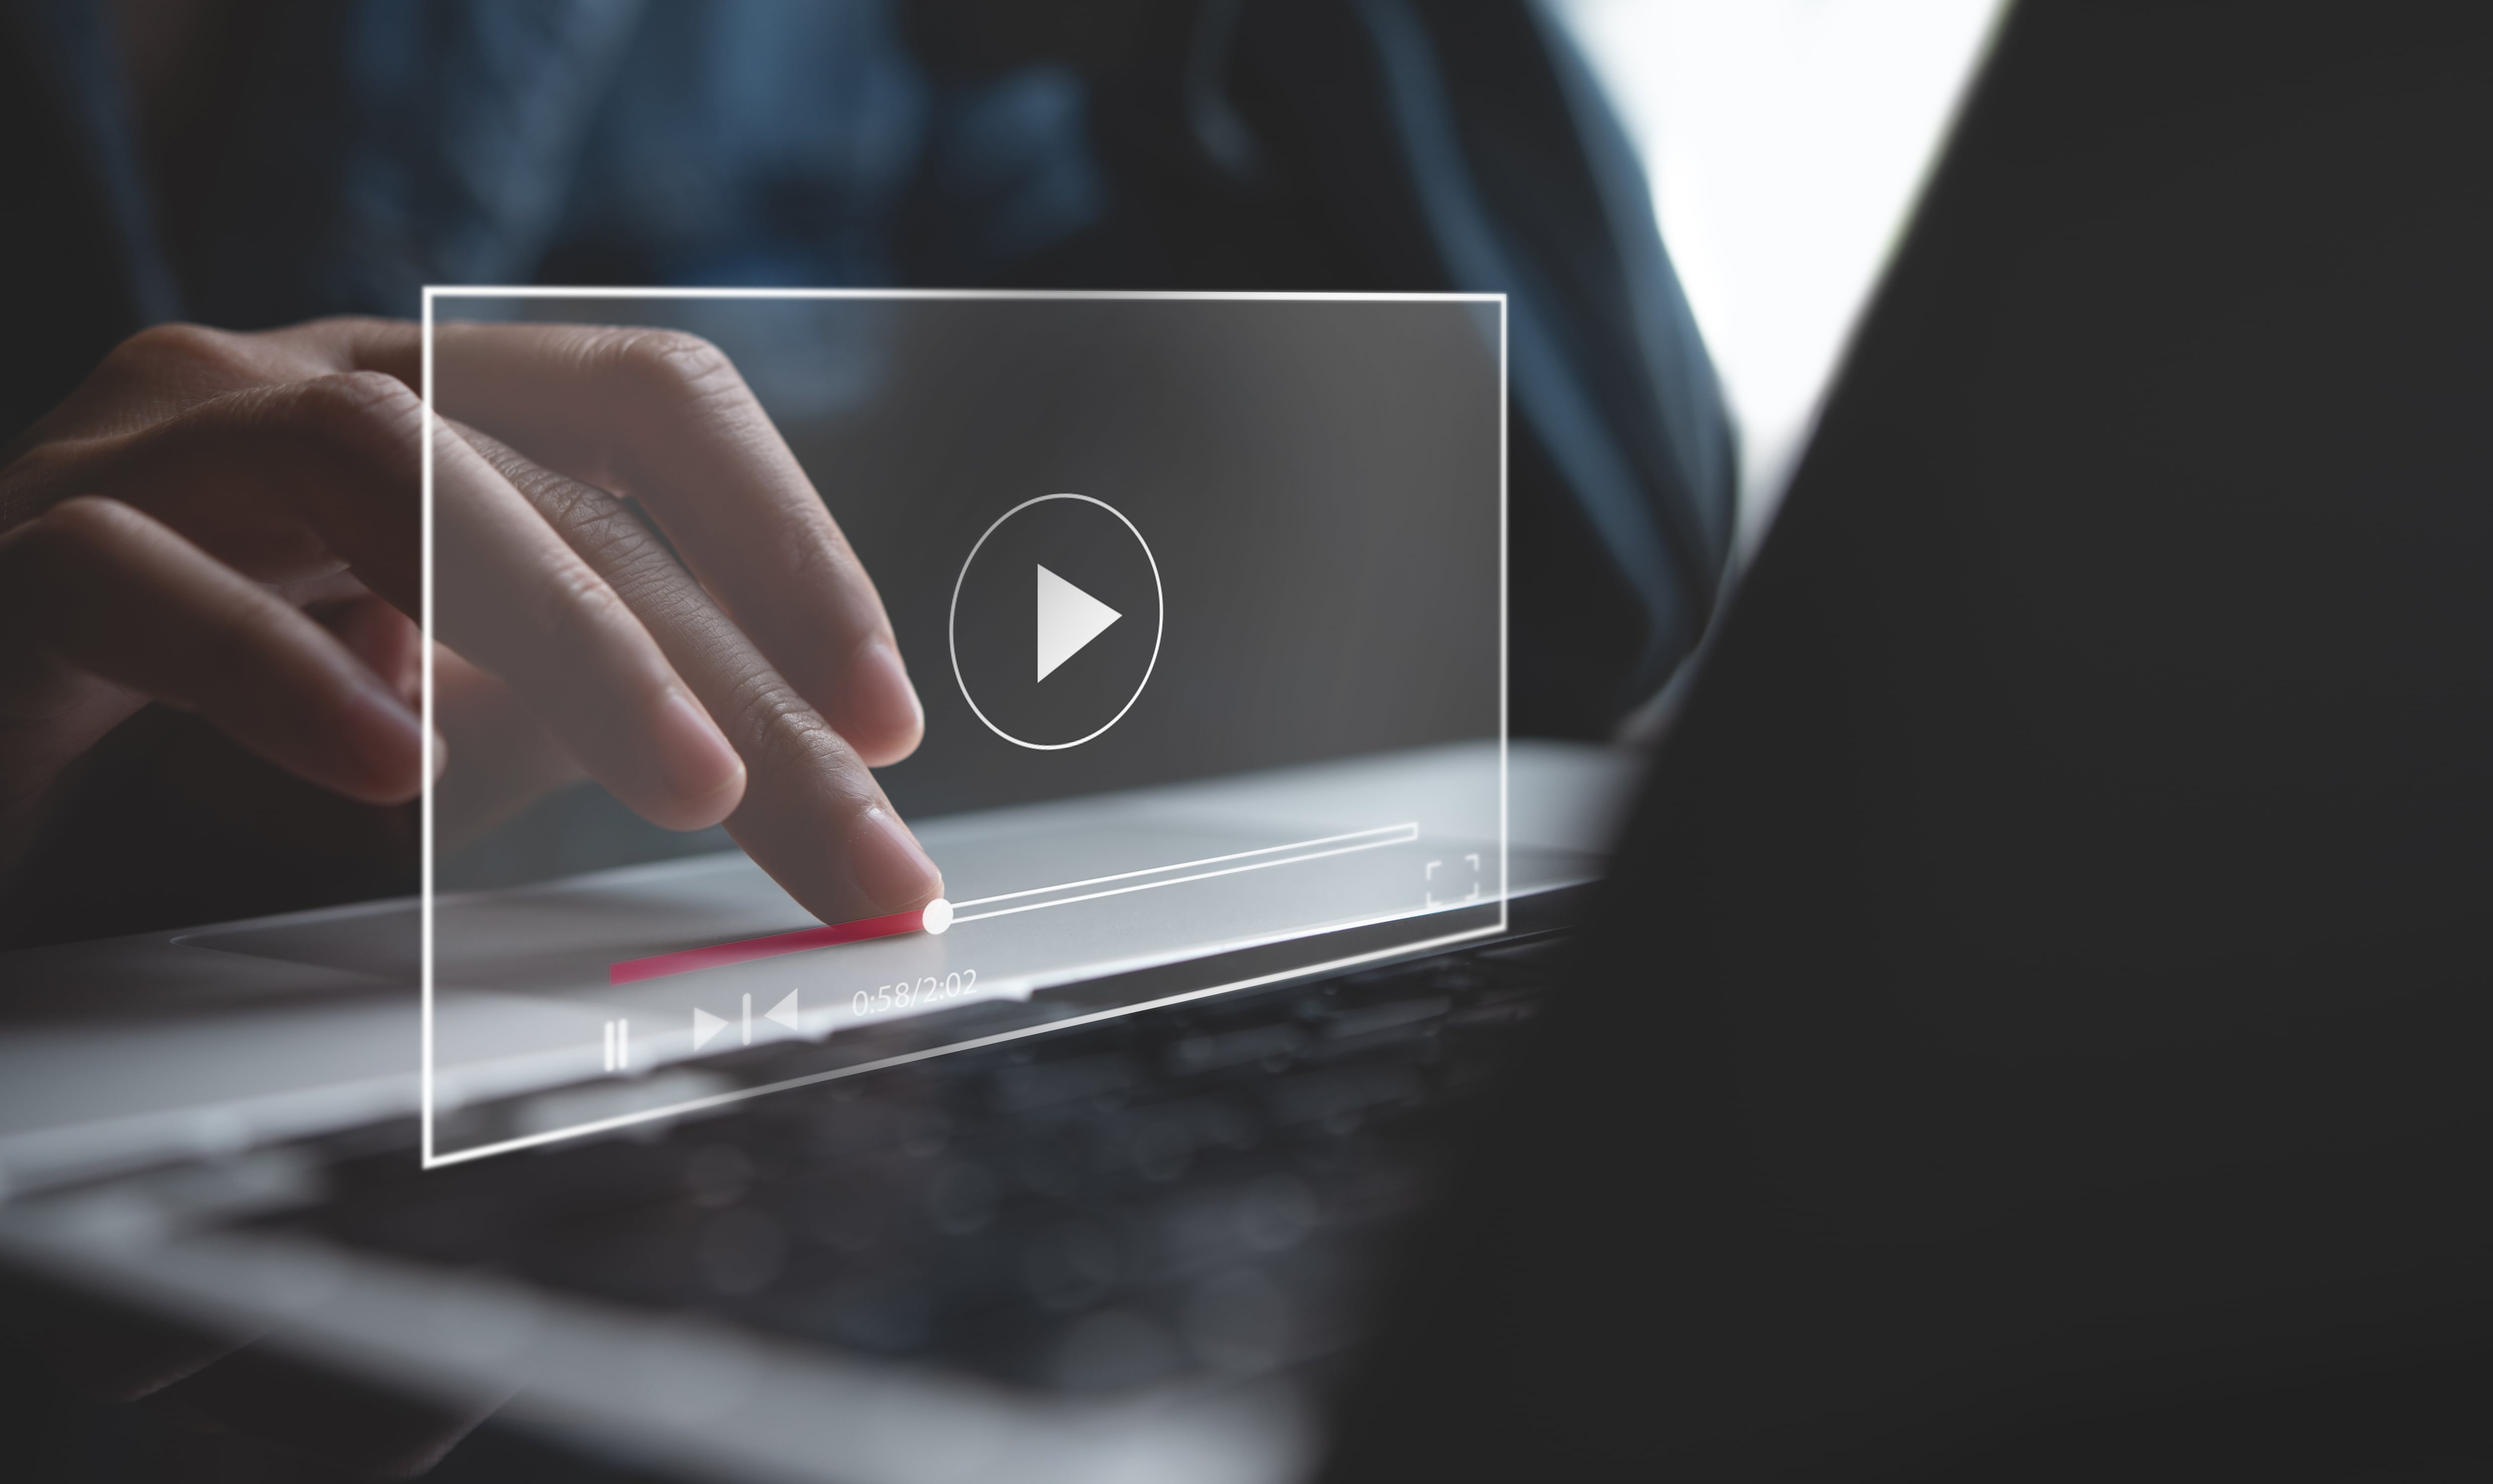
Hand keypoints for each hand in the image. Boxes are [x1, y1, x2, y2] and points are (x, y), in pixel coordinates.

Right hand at [0, 317, 941, 924]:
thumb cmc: (179, 743)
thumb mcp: (423, 718)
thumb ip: (566, 706)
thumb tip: (782, 761)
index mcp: (403, 409)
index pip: (642, 407)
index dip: (788, 542)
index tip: (892, 718)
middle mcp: (278, 392)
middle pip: (559, 483)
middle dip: (739, 666)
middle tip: (862, 832)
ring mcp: (135, 455)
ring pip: (382, 467)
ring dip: (567, 632)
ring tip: (691, 782)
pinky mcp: (5, 561)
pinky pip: (147, 576)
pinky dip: (284, 670)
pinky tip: (387, 772)